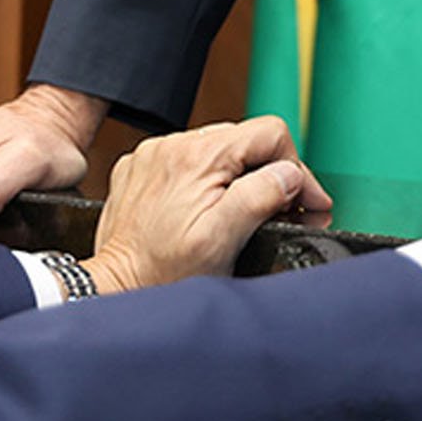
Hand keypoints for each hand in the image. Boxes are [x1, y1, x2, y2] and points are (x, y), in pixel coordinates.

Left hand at [83, 117, 333, 293]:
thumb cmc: (165, 273)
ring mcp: (153, 155)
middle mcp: (172, 145)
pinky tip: (204, 211)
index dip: (296, 169)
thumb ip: (260, 197)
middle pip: (245, 140)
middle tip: (283, 214)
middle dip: (270, 175)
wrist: (115, 287)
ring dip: (237, 178)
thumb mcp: (223, 240)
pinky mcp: (140, 169)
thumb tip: (290, 173)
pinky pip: (186, 161)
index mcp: (197, 156)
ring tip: (243, 215)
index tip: (306, 204)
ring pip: (218, 149)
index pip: (270, 133)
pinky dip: (204, 182)